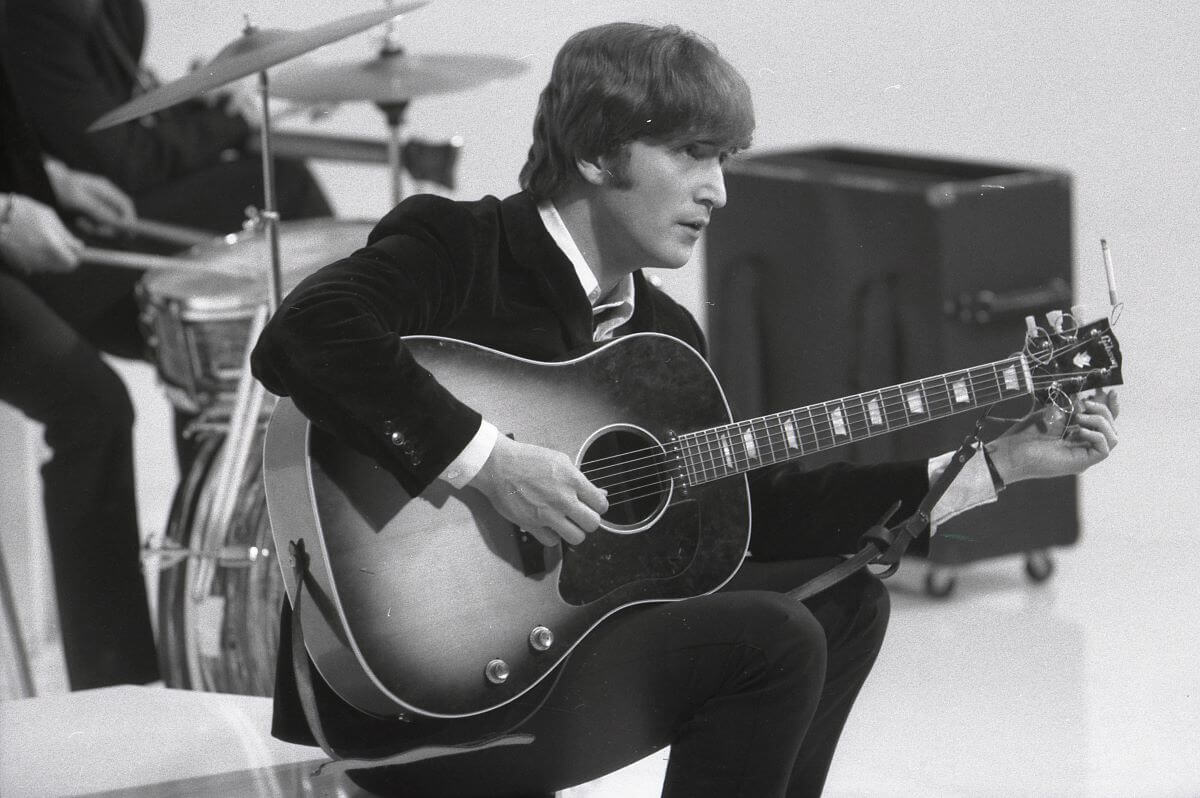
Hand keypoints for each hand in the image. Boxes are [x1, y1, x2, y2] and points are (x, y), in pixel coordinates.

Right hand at [0, 194, 82, 273]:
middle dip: (64, 257)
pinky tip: (29, 244)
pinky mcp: (19, 265)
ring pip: (49, 267)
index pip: (72, 262)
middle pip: (62, 267)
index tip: (74, 248)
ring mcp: (28, 263)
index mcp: (50, 246)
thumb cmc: (21, 211)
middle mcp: (40, 259)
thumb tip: (80, 247)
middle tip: (58, 244)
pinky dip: (37, 258)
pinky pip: (36, 266)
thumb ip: (65, 234)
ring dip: (51, 257)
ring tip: (39, 240)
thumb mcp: (47, 216)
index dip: (76, 255)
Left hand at [43, 158, 135, 226]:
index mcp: (105, 189)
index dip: (129, 219)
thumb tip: (116, 223)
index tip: (127, 233)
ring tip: (81, 224)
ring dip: (97, 228)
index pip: (125, 205)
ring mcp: (97, 205)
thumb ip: (99, 211)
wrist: (43, 185)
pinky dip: (89, 227)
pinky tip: (78, 223)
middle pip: (118, 216)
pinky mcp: (89, 212)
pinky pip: (96, 225)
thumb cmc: (61, 188)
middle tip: (99, 232)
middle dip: (111, 227)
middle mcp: (104, 197)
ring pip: (106, 223)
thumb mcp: (79, 200)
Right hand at [468, 435, 608, 546]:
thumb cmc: (526, 459)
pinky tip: (548, 526)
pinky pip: (552, 541)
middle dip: (588, 521)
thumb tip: (599, 493)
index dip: (598, 506)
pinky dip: (552, 536)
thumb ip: (580, 479)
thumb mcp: (559, 460)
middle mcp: (563, 499)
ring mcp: (547, 514)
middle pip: (592, 524)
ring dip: (573, 531)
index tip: (592, 506)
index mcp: (572, 480)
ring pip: (576, 538)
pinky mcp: (531, 525)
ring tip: (566, 523)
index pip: (601, 504)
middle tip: (579, 516)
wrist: (498, 465)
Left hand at [987, 389, 1118, 483]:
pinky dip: (1095, 435)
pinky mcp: (1082, 463)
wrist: (1011, 452)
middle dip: (1103, 410)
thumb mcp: (1052, 414)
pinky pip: (1104, 449)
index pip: (1104, 422)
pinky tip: (1078, 430)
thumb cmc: (1026, 435)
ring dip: (1100, 421)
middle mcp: (1083, 446)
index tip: (1111, 392)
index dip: (1111, 407)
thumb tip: (1088, 397)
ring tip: (1078, 416)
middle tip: (1084, 403)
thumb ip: (1072, 407)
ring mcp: (1084, 455)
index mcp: (1077, 435)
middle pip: (1111, 428)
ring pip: (1112, 437)